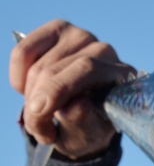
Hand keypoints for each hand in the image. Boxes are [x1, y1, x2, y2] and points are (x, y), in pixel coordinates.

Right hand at [9, 19, 134, 159]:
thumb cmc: (88, 127)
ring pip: (38, 65)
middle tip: (37, 127)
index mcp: (122, 75)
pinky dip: (18, 77)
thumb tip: (77, 106)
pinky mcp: (57, 30)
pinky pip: (24, 52)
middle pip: (56, 68)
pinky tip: (28, 91)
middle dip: (37, 102)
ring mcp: (81, 37)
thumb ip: (83, 122)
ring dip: (29, 95)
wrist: (80, 119)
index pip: (87, 69)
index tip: (38, 114)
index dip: (57, 89)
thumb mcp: (87, 135)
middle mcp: (105, 50)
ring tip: (39, 115)